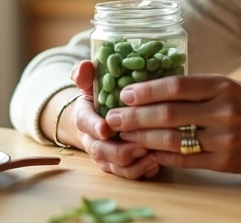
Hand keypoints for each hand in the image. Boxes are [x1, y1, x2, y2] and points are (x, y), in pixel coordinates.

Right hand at [67, 60, 159, 179]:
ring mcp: (107, 156)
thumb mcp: (92, 82)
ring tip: (152, 154)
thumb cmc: (102, 96)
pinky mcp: (121, 166)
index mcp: (84, 116)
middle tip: (140, 144)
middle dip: (119, 150)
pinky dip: (143, 170)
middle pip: (100, 151)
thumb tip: (85, 66)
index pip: (84, 122)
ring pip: (116, 167)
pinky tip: (156, 162)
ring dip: (134, 163)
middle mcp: (92, 140)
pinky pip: (129, 175)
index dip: (94, 126)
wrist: (101, 117)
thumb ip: (86, 73)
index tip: (106, 129)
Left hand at [106, 75, 240, 172]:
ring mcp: (224, 139)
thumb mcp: (230, 86)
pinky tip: (146, 151)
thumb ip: (197, 88)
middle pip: (168, 114)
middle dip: (134, 116)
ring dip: (143, 138)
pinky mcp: (224, 162)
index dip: (146, 90)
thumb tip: (153, 88)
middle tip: (112, 117)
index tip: (124, 92)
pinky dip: (162, 156)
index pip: (176, 85)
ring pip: (173, 139)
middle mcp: (223, 111)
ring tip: (123, 136)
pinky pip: (185, 159)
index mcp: (222, 86)